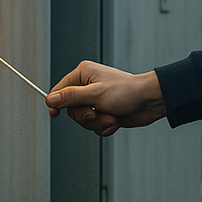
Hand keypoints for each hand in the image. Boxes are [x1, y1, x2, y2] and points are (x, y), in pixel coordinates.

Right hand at [45, 61, 165, 136]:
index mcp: (84, 74)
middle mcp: (89, 86)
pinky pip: (96, 125)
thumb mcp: (95, 94)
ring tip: (111, 117)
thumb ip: (71, 97)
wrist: (150, 102)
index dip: (56, 102)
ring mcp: (97, 100)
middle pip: (72, 109)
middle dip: (85, 116)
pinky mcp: (105, 112)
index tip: (54, 114)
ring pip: (85, 120)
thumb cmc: (127, 92)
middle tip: (95, 114)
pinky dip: (105, 126)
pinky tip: (116, 120)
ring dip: (98, 123)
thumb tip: (50, 99)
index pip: (61, 89)